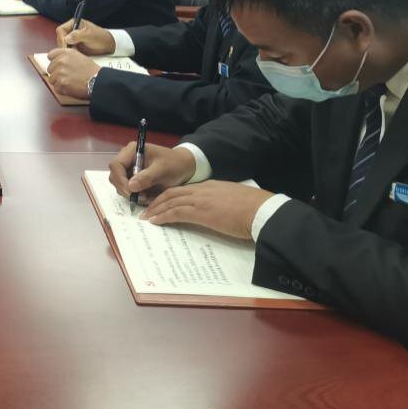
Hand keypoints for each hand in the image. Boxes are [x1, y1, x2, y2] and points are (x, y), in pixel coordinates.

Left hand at [42, 47, 97, 99]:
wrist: (97, 81)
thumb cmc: (91, 71)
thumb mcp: (79, 57)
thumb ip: (67, 57)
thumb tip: (57, 61)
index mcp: (65, 53)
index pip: (50, 55)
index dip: (54, 62)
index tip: (57, 66)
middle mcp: (61, 61)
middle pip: (50, 69)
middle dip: (56, 74)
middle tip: (68, 76)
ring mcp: (60, 72)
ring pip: (52, 80)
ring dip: (59, 82)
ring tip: (70, 82)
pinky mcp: (61, 83)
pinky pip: (56, 88)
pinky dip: (62, 90)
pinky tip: (71, 87)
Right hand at [56, 17, 114, 54]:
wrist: (108, 45)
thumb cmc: (100, 37)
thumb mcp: (89, 35)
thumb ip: (77, 35)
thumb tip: (66, 39)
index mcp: (73, 23)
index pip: (61, 30)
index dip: (62, 38)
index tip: (65, 47)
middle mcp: (71, 30)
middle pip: (60, 38)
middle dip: (63, 46)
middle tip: (68, 53)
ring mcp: (72, 38)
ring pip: (62, 45)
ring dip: (66, 50)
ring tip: (73, 54)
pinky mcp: (74, 46)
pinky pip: (67, 50)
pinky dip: (69, 53)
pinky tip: (75, 56)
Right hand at [108, 142, 195, 204]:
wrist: (184, 167)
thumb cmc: (174, 164)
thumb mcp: (163, 170)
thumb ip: (147, 177)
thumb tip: (131, 186)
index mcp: (132, 151)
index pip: (116, 165)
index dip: (120, 179)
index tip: (130, 192)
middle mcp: (127, 159)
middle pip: (115, 176)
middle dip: (125, 189)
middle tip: (140, 197)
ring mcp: (129, 170)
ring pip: (120, 185)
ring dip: (131, 194)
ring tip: (147, 197)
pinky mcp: (133, 180)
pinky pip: (128, 190)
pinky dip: (136, 196)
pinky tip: (148, 196)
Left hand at [142, 180, 275, 240]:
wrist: (262, 210)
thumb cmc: (254, 208)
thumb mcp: (234, 200)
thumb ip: (223, 202)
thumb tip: (218, 211)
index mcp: (211, 186)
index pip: (184, 189)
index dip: (170, 196)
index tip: (161, 202)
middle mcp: (202, 190)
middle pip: (172, 193)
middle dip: (157, 201)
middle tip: (146, 210)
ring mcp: (200, 200)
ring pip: (170, 201)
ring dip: (156, 210)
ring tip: (146, 218)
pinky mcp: (200, 212)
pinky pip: (176, 212)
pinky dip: (163, 216)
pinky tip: (155, 222)